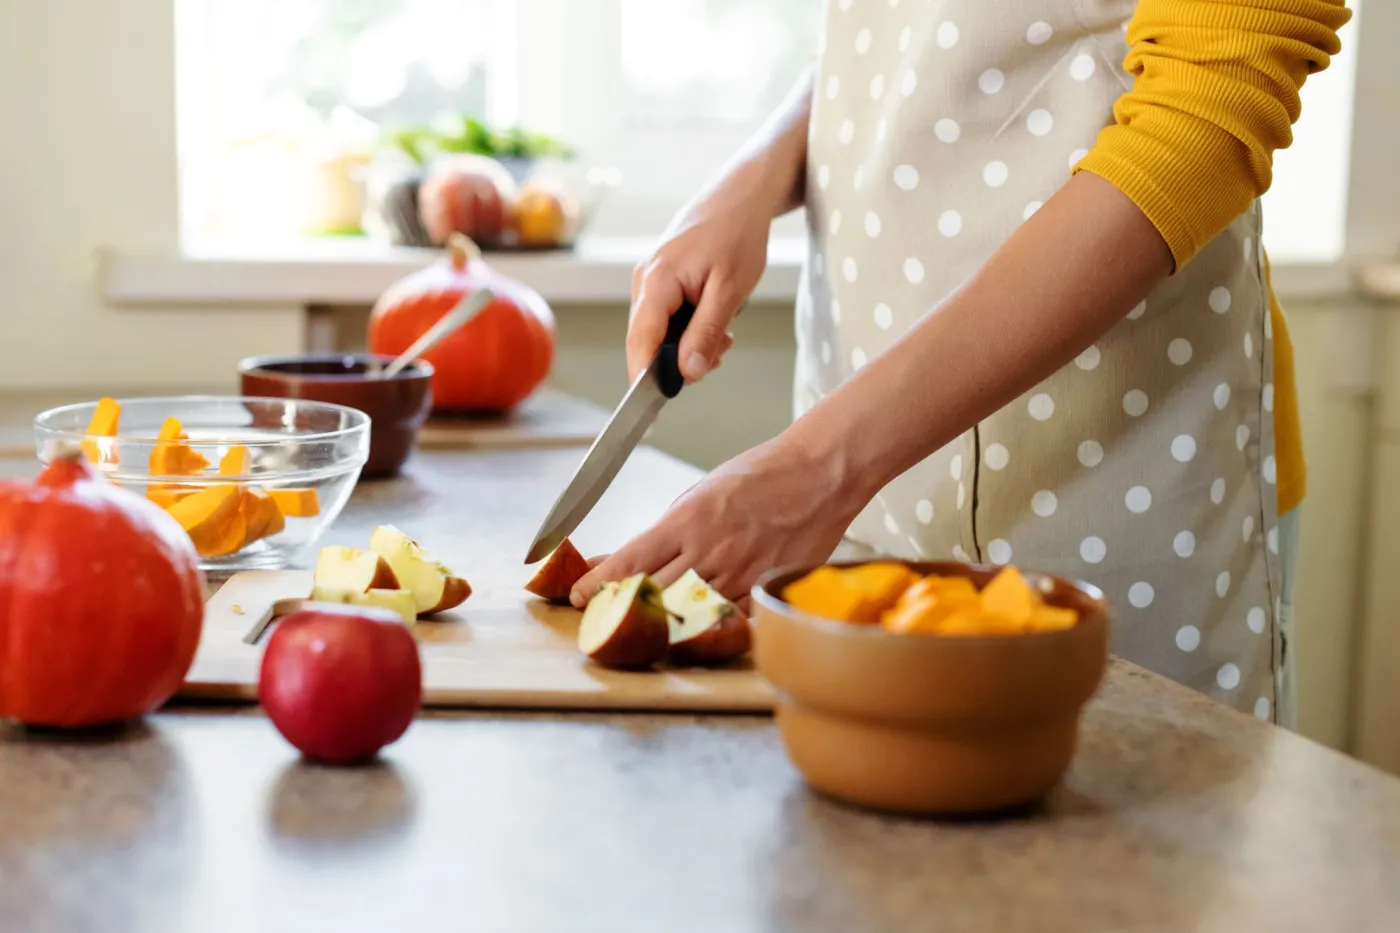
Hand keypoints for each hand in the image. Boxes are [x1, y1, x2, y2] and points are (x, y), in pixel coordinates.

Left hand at [570, 436, 863, 607]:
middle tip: (602, 615)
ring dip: (660, 620)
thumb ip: (666, 530)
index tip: (577, 596)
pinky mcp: (763, 590)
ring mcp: (739, 575)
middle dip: (621, 607)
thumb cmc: (759, 477)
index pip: (630, 561)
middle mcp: (709, 551)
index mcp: (687, 521)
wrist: (817, 476)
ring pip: (686, 611)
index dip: (598, 583)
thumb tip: (626, 555)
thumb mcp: (700, 493)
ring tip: (642, 624)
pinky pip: (728, 618)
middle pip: (651, 594)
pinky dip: (707, 623)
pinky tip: (696, 625)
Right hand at [626, 194, 770, 384]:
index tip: (654, 407)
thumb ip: (706, 333)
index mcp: (656, 281)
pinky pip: (667, 318)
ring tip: (724, 336)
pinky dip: (689, 330)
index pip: (640, 341)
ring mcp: (650, 280)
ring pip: (659, 332)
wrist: (741, 197)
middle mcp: (644, 281)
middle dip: (679, 360)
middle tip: (718, 357)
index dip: (644, 377)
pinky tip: (715, 323)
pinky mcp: (661, 281)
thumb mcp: (730, 290)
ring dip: (689, 344)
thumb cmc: (738, 234)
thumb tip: (688, 373)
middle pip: (647, 341)